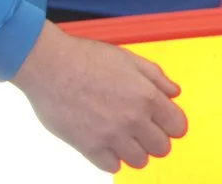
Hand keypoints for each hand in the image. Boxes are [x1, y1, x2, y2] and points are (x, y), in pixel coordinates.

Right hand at [12, 21, 186, 171]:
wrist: (44, 62)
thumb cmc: (80, 56)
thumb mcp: (124, 56)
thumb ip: (154, 75)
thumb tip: (174, 93)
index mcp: (146, 96)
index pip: (177, 127)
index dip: (167, 124)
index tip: (154, 121)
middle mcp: (133, 118)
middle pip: (161, 148)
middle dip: (149, 138)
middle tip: (131, 127)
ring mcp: (111, 134)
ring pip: (139, 161)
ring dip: (129, 150)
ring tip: (113, 134)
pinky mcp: (89, 146)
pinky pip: (112, 166)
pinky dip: (107, 157)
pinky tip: (98, 139)